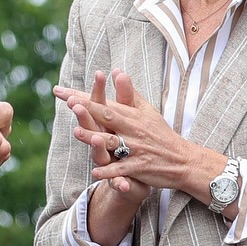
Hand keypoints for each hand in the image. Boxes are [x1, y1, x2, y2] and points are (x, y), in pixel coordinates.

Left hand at [55, 69, 224, 201]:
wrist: (182, 160)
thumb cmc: (161, 135)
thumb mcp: (148, 111)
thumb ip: (130, 93)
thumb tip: (117, 71)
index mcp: (131, 116)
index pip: (104, 103)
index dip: (84, 97)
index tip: (64, 92)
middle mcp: (132, 130)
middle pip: (107, 117)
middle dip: (88, 110)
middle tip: (70, 102)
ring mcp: (135, 148)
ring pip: (112, 142)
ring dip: (94, 138)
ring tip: (77, 132)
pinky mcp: (139, 167)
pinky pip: (122, 169)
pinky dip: (109, 172)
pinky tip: (95, 174)